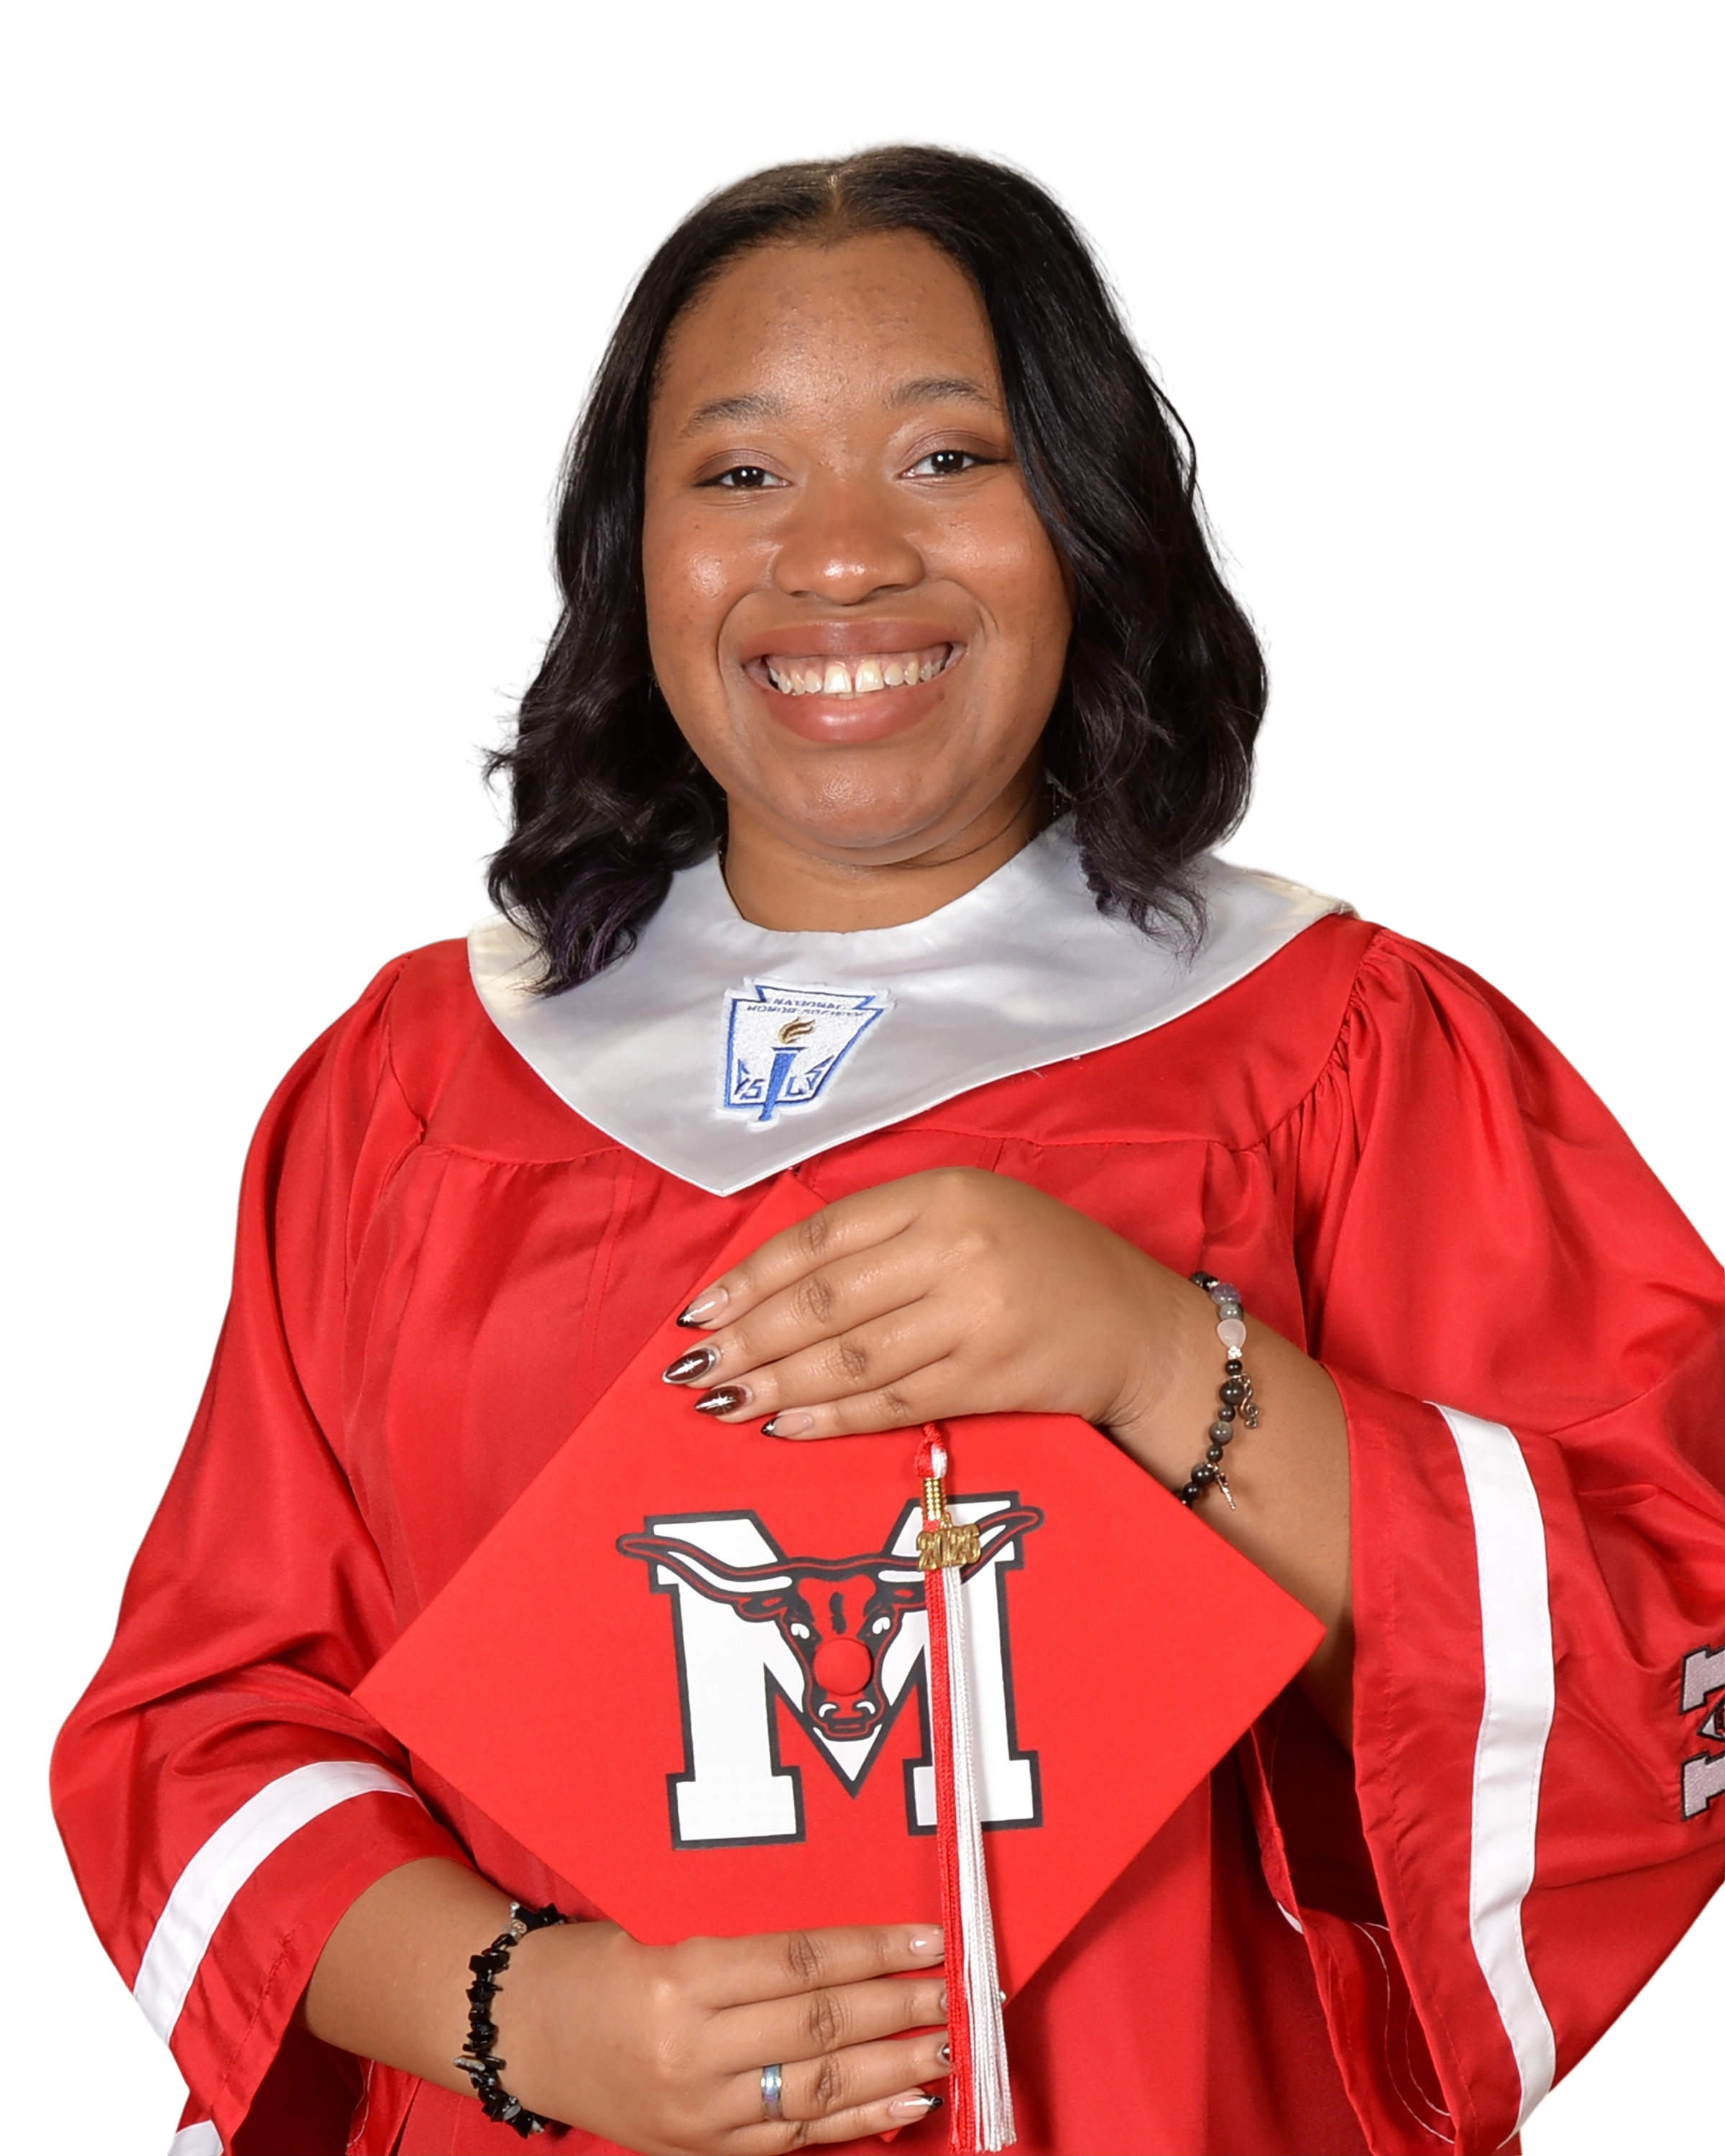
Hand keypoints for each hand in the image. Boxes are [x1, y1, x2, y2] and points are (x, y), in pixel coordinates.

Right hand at [498, 1917, 947, 2152]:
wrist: (521, 2033)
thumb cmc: (596, 1967)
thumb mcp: (666, 1937)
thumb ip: (751, 1957)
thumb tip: (851, 1958)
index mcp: (681, 1977)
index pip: (802, 1962)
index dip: (872, 1950)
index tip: (927, 1938)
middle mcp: (692, 2050)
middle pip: (819, 2026)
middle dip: (898, 2009)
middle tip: (957, 1993)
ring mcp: (698, 2112)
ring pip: (817, 2089)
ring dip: (892, 2069)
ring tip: (946, 2048)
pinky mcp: (701, 2152)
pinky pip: (794, 2140)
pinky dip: (857, 2122)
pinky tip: (904, 2103)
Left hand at [662, 1166, 1209, 1456]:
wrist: (1139, 1326)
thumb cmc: (1040, 1263)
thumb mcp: (967, 1213)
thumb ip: (882, 1236)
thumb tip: (771, 1286)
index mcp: (941, 1193)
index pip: (821, 1237)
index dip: (750, 1277)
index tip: (699, 1311)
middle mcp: (955, 1249)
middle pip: (824, 1302)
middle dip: (747, 1340)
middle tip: (690, 1369)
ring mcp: (974, 1317)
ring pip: (850, 1357)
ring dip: (775, 1385)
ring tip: (721, 1403)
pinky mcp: (989, 1379)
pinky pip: (890, 1403)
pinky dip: (830, 1418)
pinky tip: (785, 1426)